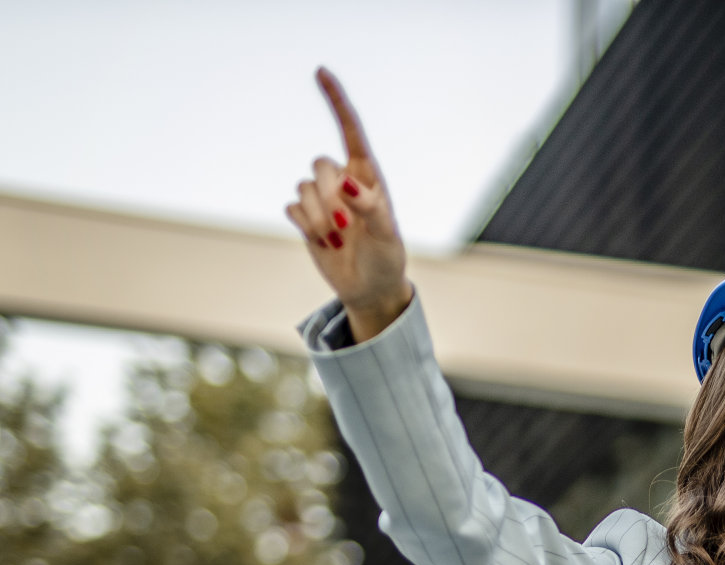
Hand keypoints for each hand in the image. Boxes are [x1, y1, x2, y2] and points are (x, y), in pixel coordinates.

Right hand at [285, 67, 412, 340]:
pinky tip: (324, 243)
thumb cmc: (386, 257)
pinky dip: (306, 228)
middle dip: (328, 197)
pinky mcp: (306, 218)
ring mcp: (323, 199)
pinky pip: (293, 208)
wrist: (370, 288)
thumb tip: (344, 182)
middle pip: (319, 164)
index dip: (336, 100)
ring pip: (303, 188)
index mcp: (367, 174)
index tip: (321, 72)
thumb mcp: (386, 234)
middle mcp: (343, 180)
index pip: (350, 129)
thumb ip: (369, 206)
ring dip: (318, 219)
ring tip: (337, 240)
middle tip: (345, 228)